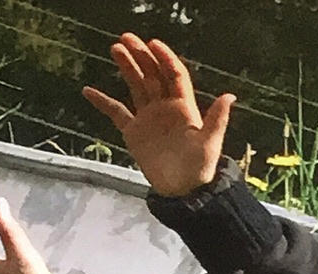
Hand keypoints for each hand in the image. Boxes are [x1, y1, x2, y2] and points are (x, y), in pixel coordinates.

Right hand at [82, 34, 233, 197]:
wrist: (182, 191)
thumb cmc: (200, 168)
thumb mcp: (210, 143)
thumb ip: (217, 119)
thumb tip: (230, 96)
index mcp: (184, 107)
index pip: (174, 74)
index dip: (165, 58)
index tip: (153, 43)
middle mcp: (165, 108)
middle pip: (152, 74)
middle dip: (141, 56)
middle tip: (126, 37)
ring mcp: (148, 118)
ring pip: (136, 86)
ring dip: (127, 67)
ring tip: (115, 48)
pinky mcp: (134, 132)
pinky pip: (116, 112)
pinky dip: (102, 102)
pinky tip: (88, 91)